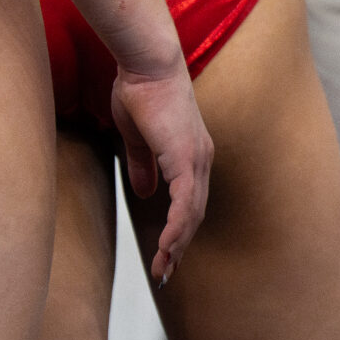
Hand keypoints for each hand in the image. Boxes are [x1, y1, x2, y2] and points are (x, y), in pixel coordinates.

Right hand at [111, 62, 212, 283]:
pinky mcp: (185, 155)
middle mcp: (200, 158)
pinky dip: (177, 226)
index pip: (190, 202)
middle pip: (195, 214)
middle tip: (163, 275)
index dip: (178, 230)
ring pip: (192, 213)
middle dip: (179, 247)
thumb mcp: (138, 137)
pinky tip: (166, 247)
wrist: (147, 64)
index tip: (165, 256)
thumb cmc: (141, 92)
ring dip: (177, 245)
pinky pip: (185, 201)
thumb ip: (144, 166)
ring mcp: (196, 158)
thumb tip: (145, 194)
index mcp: (191, 154)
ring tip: (162, 270)